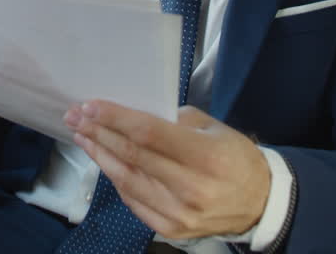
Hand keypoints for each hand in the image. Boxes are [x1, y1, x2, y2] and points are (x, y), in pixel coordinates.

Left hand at [64, 101, 269, 239]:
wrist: (259, 203)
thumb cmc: (235, 158)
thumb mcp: (213, 128)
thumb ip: (174, 121)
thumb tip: (133, 115)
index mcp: (205, 156)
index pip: (148, 133)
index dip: (115, 118)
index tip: (91, 105)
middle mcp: (190, 188)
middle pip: (132, 155)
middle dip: (98, 132)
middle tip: (75, 116)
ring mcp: (179, 213)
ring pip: (126, 179)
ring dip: (98, 154)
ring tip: (82, 136)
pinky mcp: (170, 229)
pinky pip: (133, 200)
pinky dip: (115, 178)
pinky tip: (103, 160)